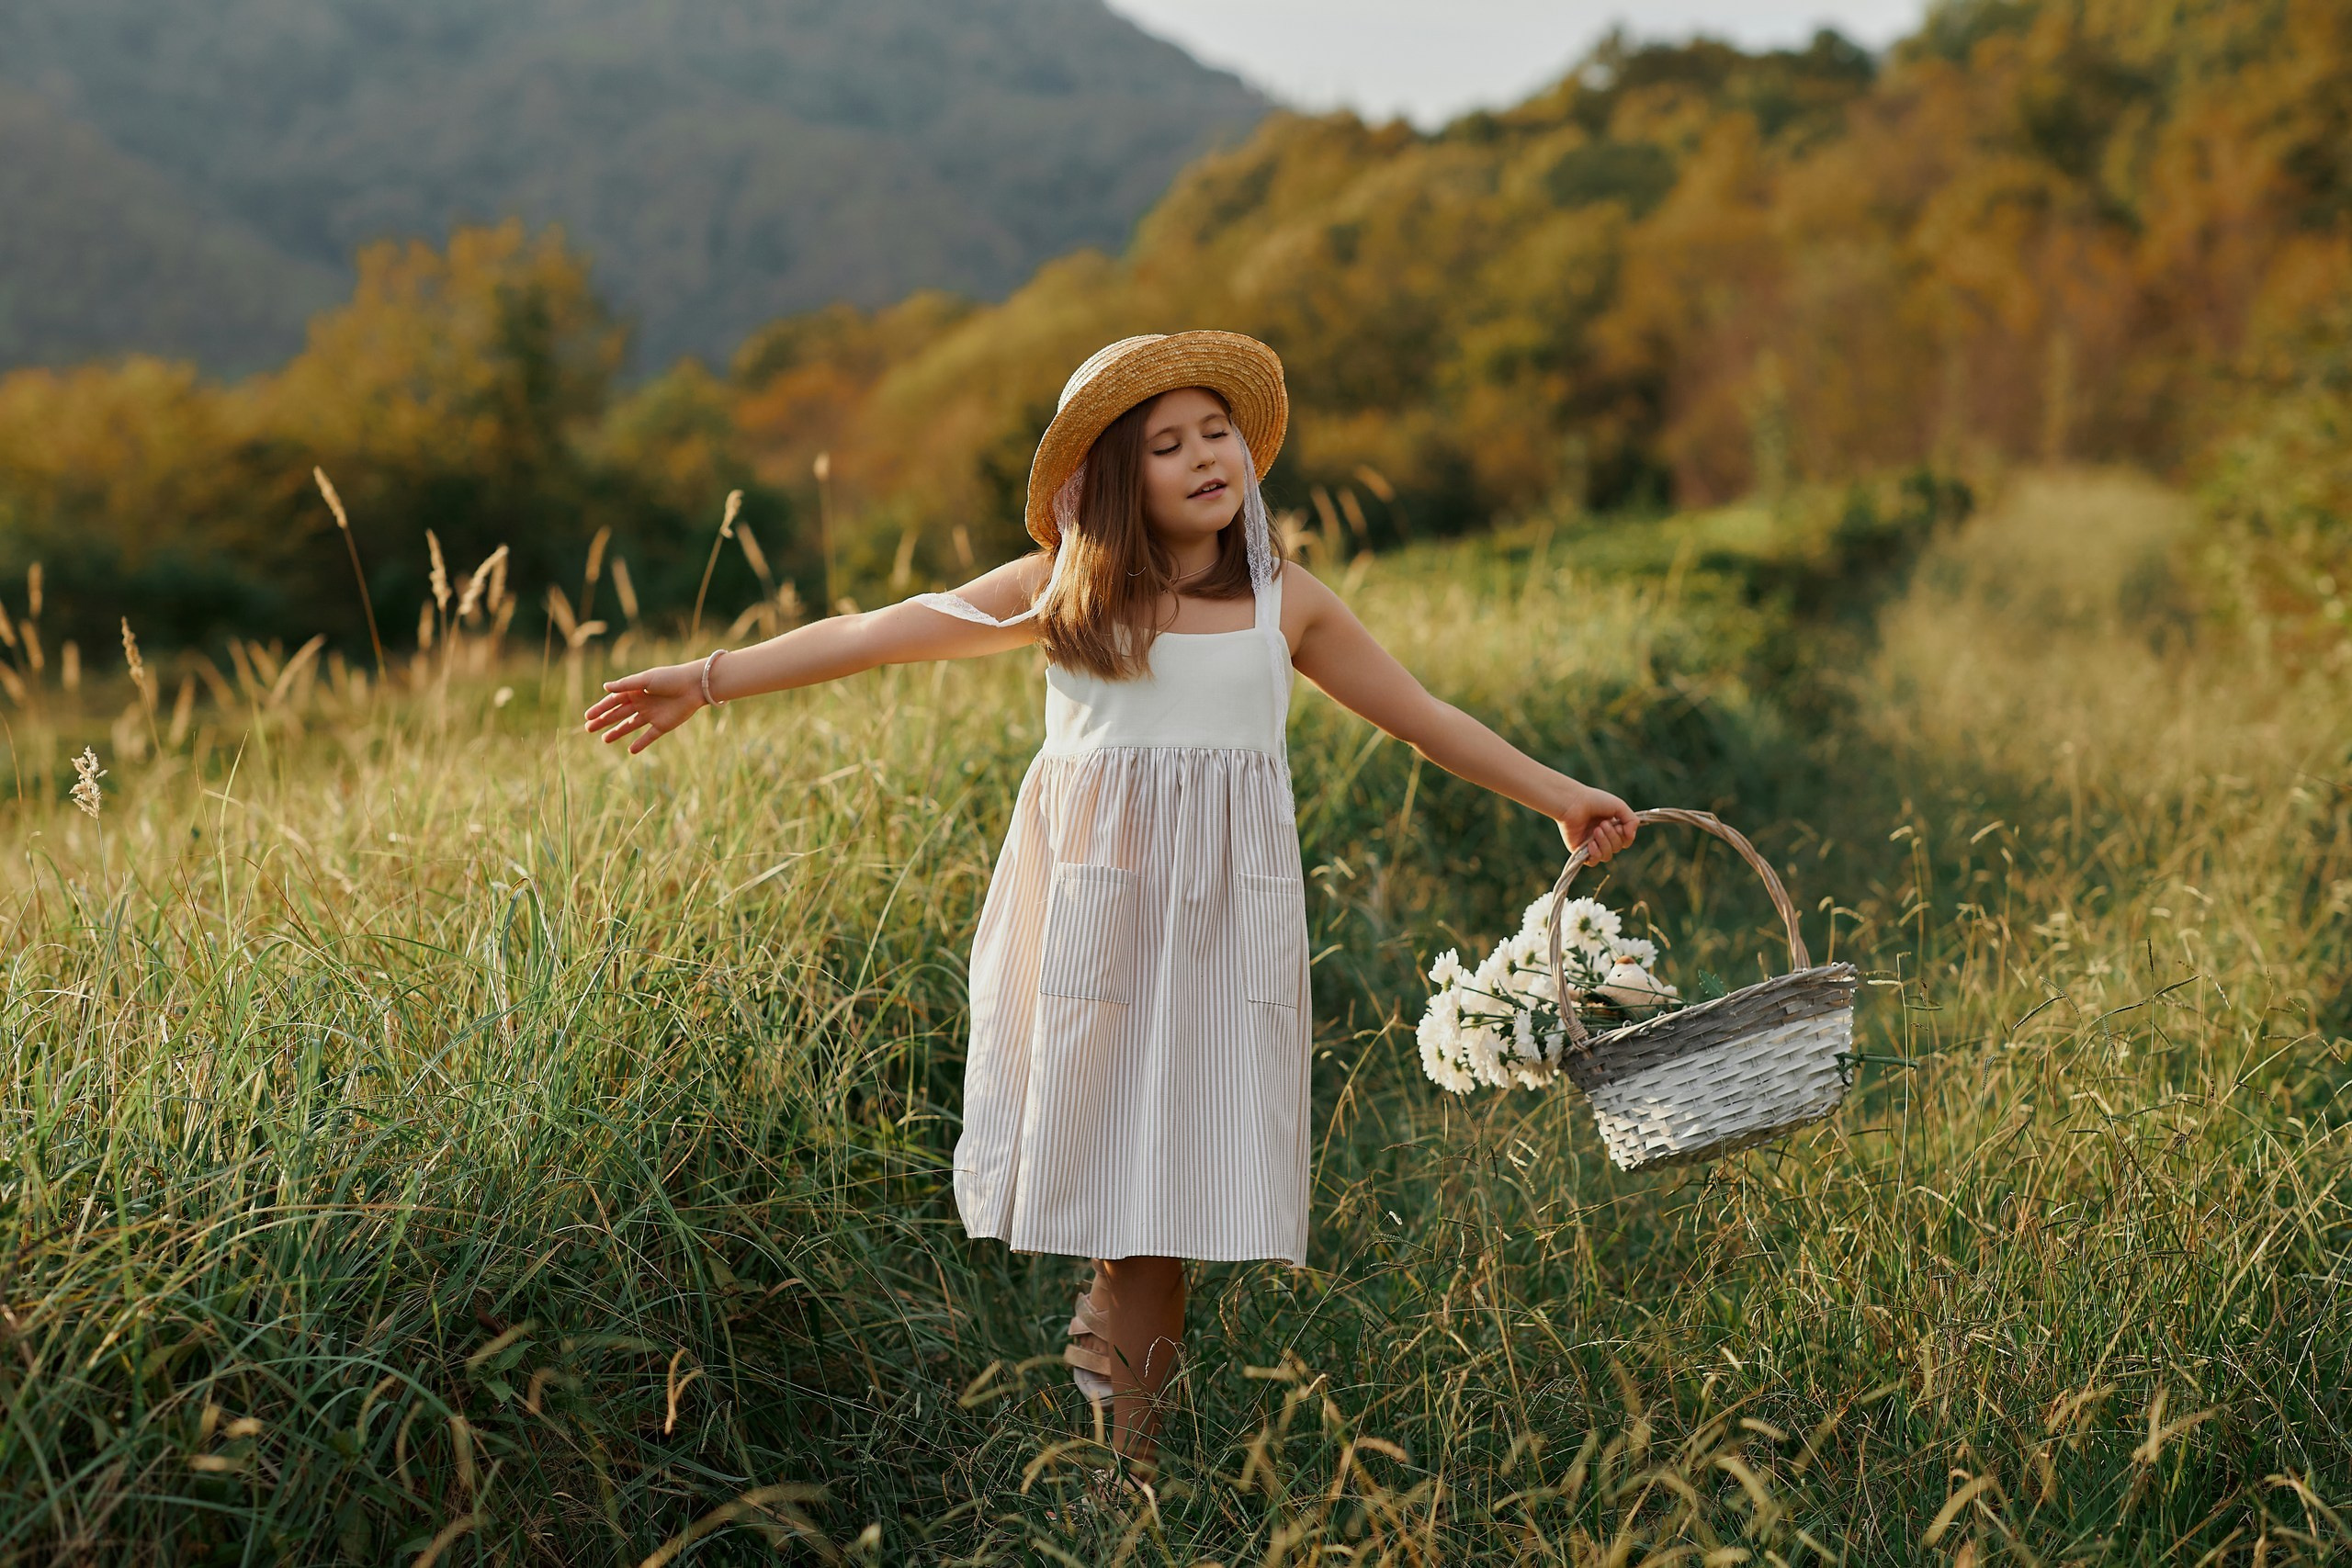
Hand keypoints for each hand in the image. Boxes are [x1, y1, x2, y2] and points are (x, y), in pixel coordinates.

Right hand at [584, 662, 705, 753]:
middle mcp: (642, 703)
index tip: (588, 716)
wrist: (695, 686)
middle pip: (619, 713)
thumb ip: (626, 685)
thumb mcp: (646, 679)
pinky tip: (630, 750)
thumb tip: (605, 687)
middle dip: (604, 720)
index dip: (601, 708)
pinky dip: (640, 743)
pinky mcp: (663, 725)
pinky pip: (649, 736)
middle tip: (588, 728)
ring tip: (604, 740)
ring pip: (630, 725)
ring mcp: (652, 715)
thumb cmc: (670, 678)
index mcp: (636, 690)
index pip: (614, 700)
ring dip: (617, 732)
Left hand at [1556, 782, 1637, 862]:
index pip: (1626, 840)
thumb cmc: (1594, 801)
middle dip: (1612, 836)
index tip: (1619, 825)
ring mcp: (1591, 845)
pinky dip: (1595, 853)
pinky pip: (1593, 862)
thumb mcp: (1619, 806)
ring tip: (1596, 830)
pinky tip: (1591, 843)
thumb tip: (1631, 836)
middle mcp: (1602, 837)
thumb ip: (1632, 820)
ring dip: (1604, 843)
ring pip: (1607, 856)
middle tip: (1602, 824)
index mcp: (1612, 827)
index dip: (1625, 836)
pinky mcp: (1580, 851)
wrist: (1573, 803)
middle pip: (1617, 848)